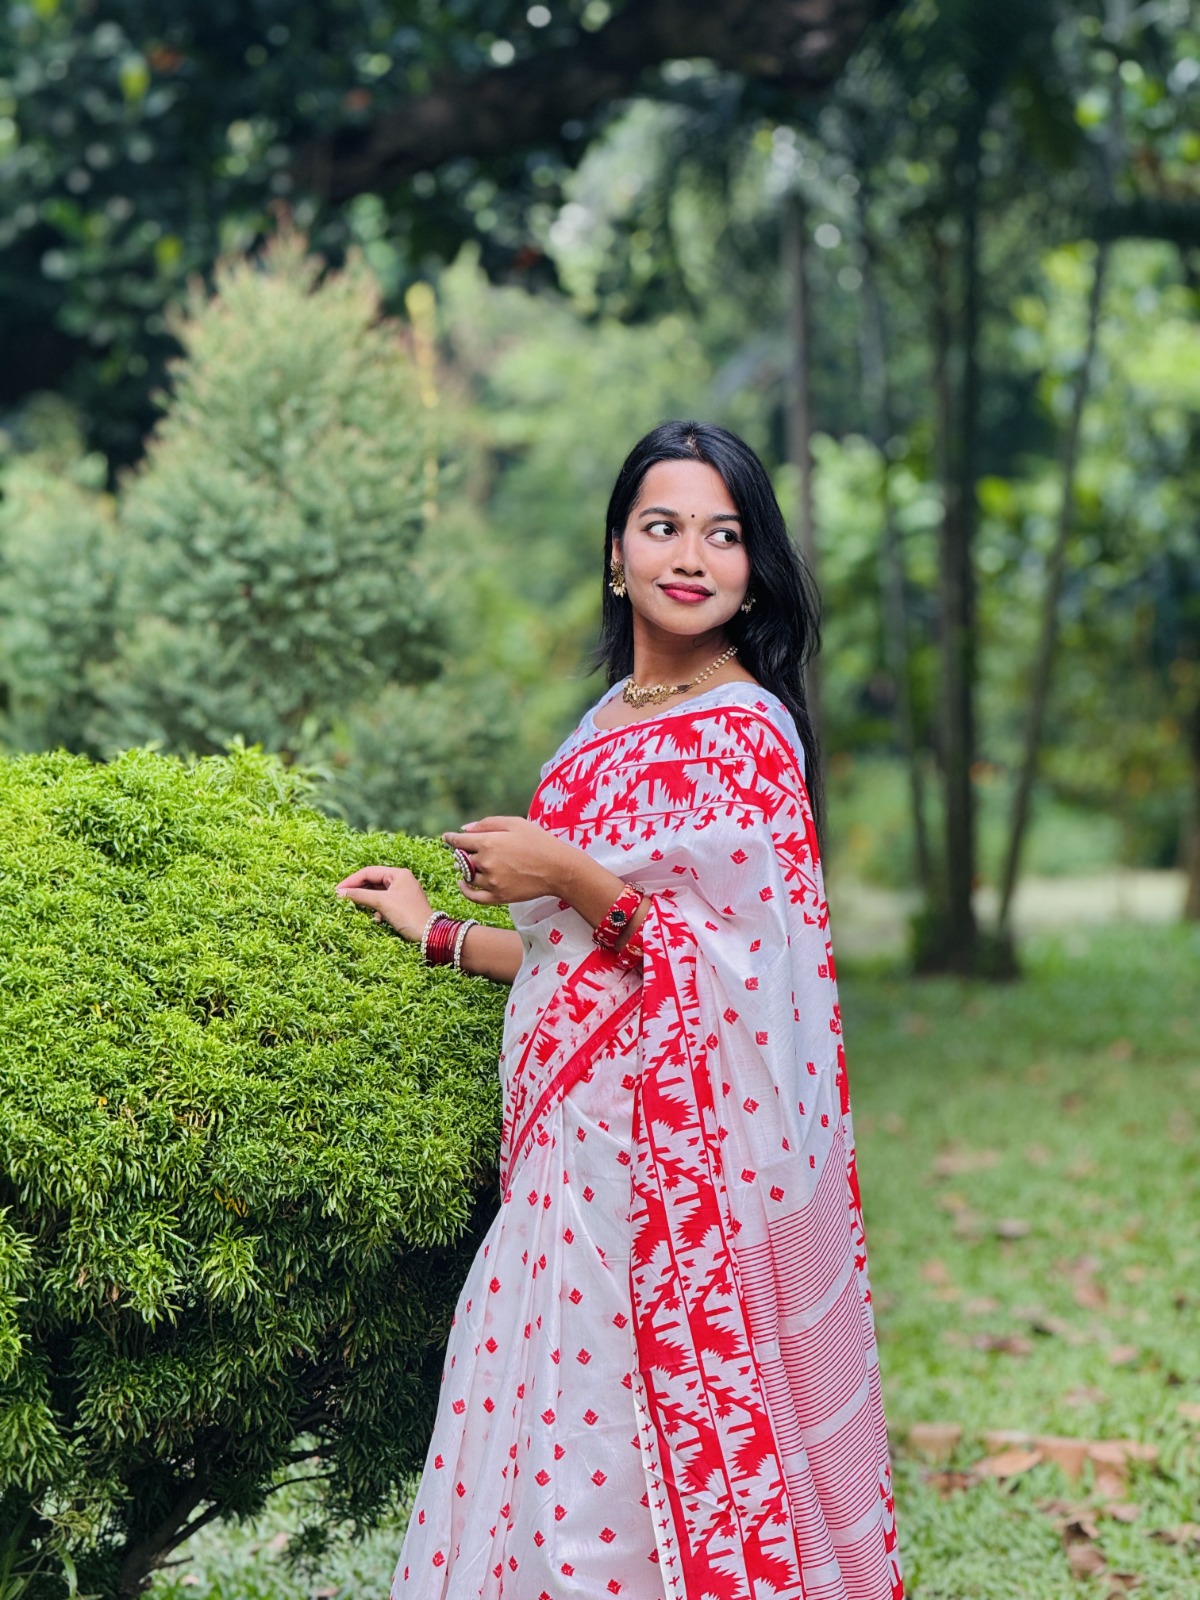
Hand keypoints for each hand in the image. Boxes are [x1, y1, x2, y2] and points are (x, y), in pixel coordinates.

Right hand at [335, 866, 431, 940]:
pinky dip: (377, 909)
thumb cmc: (407, 914)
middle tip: (342, 899)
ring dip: (367, 901)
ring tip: (355, 908)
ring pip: (377, 894)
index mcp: (398, 874)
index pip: (369, 872)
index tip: (337, 891)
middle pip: (373, 882)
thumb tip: (340, 893)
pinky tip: (376, 918)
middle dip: (358, 891)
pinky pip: (384, 903)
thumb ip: (360, 896)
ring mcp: (403, 893)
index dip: (351, 881)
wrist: (429, 934)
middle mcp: (401, 880)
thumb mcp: (382, 903)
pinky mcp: (403, 906)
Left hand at [442, 816, 569, 906]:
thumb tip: (464, 829)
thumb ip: (487, 823)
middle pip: (463, 858)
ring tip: (472, 865)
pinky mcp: (498, 897)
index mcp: (487, 842)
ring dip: (466, 870)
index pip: (459, 841)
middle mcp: (485, 863)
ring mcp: (491, 882)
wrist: (558, 868)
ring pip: (468, 876)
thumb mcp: (515, 823)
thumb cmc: (538, 841)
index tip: (446, 838)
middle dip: (464, 853)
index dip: (451, 839)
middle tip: (468, 851)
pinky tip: (464, 884)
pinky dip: (465, 890)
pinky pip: (473, 897)